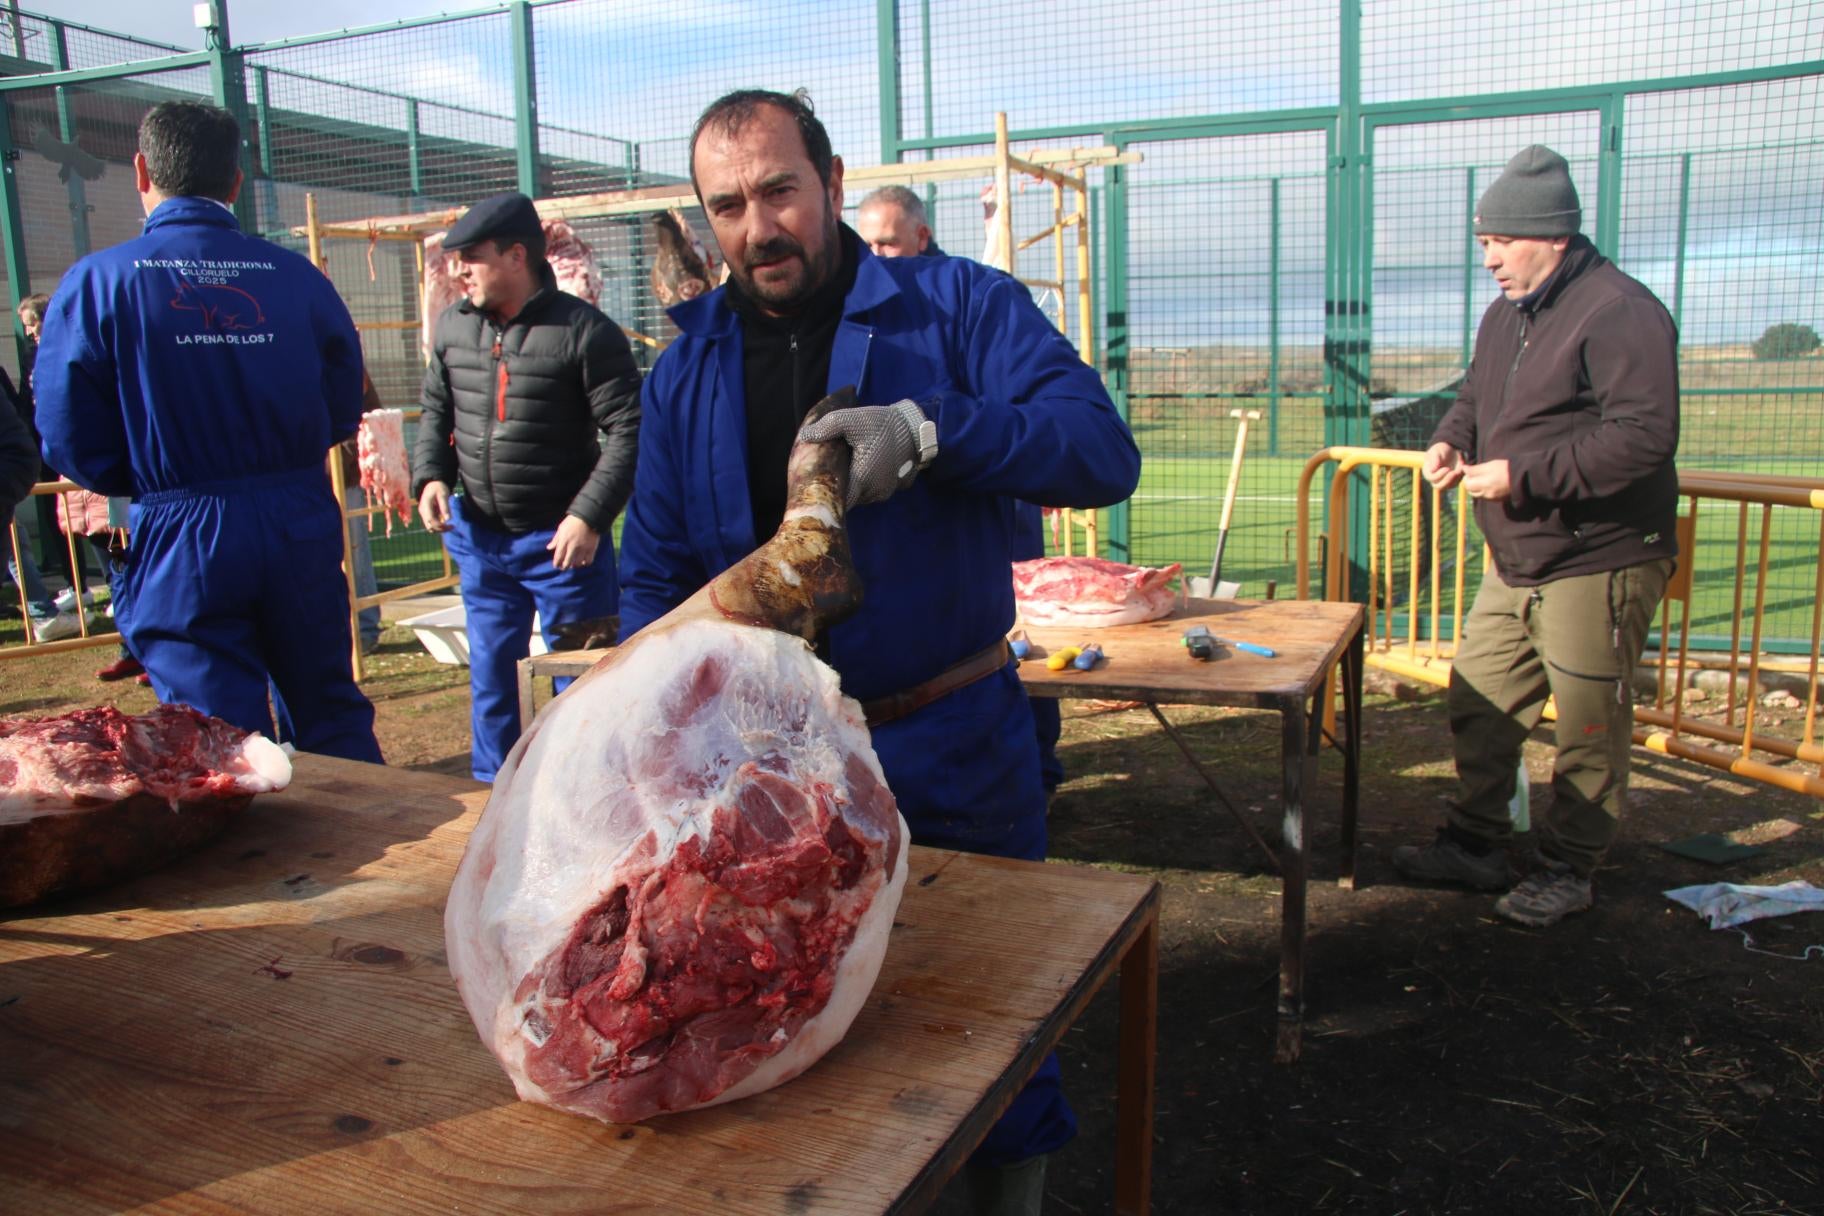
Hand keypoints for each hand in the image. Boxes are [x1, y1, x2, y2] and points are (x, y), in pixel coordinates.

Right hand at [418, 480, 452, 531]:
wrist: (432, 484)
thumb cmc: (438, 488)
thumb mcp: (443, 495)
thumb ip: (445, 506)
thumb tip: (448, 519)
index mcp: (425, 505)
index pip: (431, 520)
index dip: (441, 526)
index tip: (451, 525)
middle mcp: (423, 511)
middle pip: (430, 526)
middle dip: (441, 529)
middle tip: (452, 526)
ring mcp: (424, 514)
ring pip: (431, 527)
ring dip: (440, 528)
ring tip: (451, 525)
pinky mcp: (427, 515)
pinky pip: (433, 524)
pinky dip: (439, 525)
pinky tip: (447, 522)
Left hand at [547, 515, 601, 569]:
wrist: (587, 517)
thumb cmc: (572, 522)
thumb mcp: (561, 529)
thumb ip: (555, 540)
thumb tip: (549, 548)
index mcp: (563, 541)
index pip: (558, 557)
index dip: (556, 563)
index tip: (556, 565)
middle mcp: (572, 547)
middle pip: (567, 563)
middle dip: (564, 567)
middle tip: (564, 567)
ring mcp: (582, 548)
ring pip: (577, 564)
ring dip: (574, 565)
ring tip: (574, 564)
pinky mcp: (591, 549)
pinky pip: (588, 561)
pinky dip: (585, 563)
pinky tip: (584, 562)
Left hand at [796, 399, 929, 508]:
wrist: (913, 426)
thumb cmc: (881, 423)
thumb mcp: (851, 419)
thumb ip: (826, 427)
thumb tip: (804, 437)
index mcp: (862, 479)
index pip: (839, 501)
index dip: (827, 496)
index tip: (817, 486)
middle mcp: (875, 492)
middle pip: (849, 498)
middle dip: (838, 486)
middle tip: (827, 471)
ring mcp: (886, 491)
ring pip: (861, 495)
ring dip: (853, 484)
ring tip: (844, 468)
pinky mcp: (894, 487)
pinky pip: (873, 491)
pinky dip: (865, 482)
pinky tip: (860, 467)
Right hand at [1422, 442, 1465, 489]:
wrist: (1451, 450)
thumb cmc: (1441, 449)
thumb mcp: (1436, 451)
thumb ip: (1434, 459)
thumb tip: (1432, 470)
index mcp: (1428, 471)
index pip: (1431, 478)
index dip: (1439, 475)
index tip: (1447, 468)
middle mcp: (1434, 479)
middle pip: (1438, 486)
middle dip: (1446, 481)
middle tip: (1454, 473)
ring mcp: (1443, 481)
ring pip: (1448, 486)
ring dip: (1454, 479)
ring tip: (1459, 470)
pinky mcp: (1452, 481)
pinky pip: (1455, 483)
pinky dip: (1459, 478)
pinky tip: (1462, 469)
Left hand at [1461, 459, 1510, 500]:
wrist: (1524, 478)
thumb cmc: (1507, 468)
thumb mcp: (1490, 465)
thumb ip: (1476, 469)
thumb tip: (1465, 469)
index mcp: (1484, 484)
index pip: (1467, 483)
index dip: (1467, 476)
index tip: (1471, 470)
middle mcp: (1486, 493)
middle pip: (1470, 490)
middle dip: (1470, 483)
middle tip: (1475, 475)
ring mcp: (1491, 498)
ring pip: (1477, 494)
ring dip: (1476, 488)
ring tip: (1482, 479)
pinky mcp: (1497, 500)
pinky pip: (1485, 497)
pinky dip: (1483, 491)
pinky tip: (1489, 484)